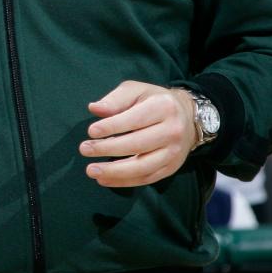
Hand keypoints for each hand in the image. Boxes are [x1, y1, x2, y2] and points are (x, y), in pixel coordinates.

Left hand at [80, 81, 197, 186]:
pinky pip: (147, 178)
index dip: (112, 127)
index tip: (91, 132)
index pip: (134, 120)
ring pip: (143, 167)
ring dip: (115, 172)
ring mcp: (174, 152)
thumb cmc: (154, 101)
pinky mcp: (172, 168)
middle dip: (108, 149)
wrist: (187, 117)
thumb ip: (115, 99)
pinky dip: (124, 182)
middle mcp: (172, 131)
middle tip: (84, 149)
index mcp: (163, 107)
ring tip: (92, 170)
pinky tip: (104, 180)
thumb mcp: (136, 90)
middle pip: (137, 145)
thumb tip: (94, 109)